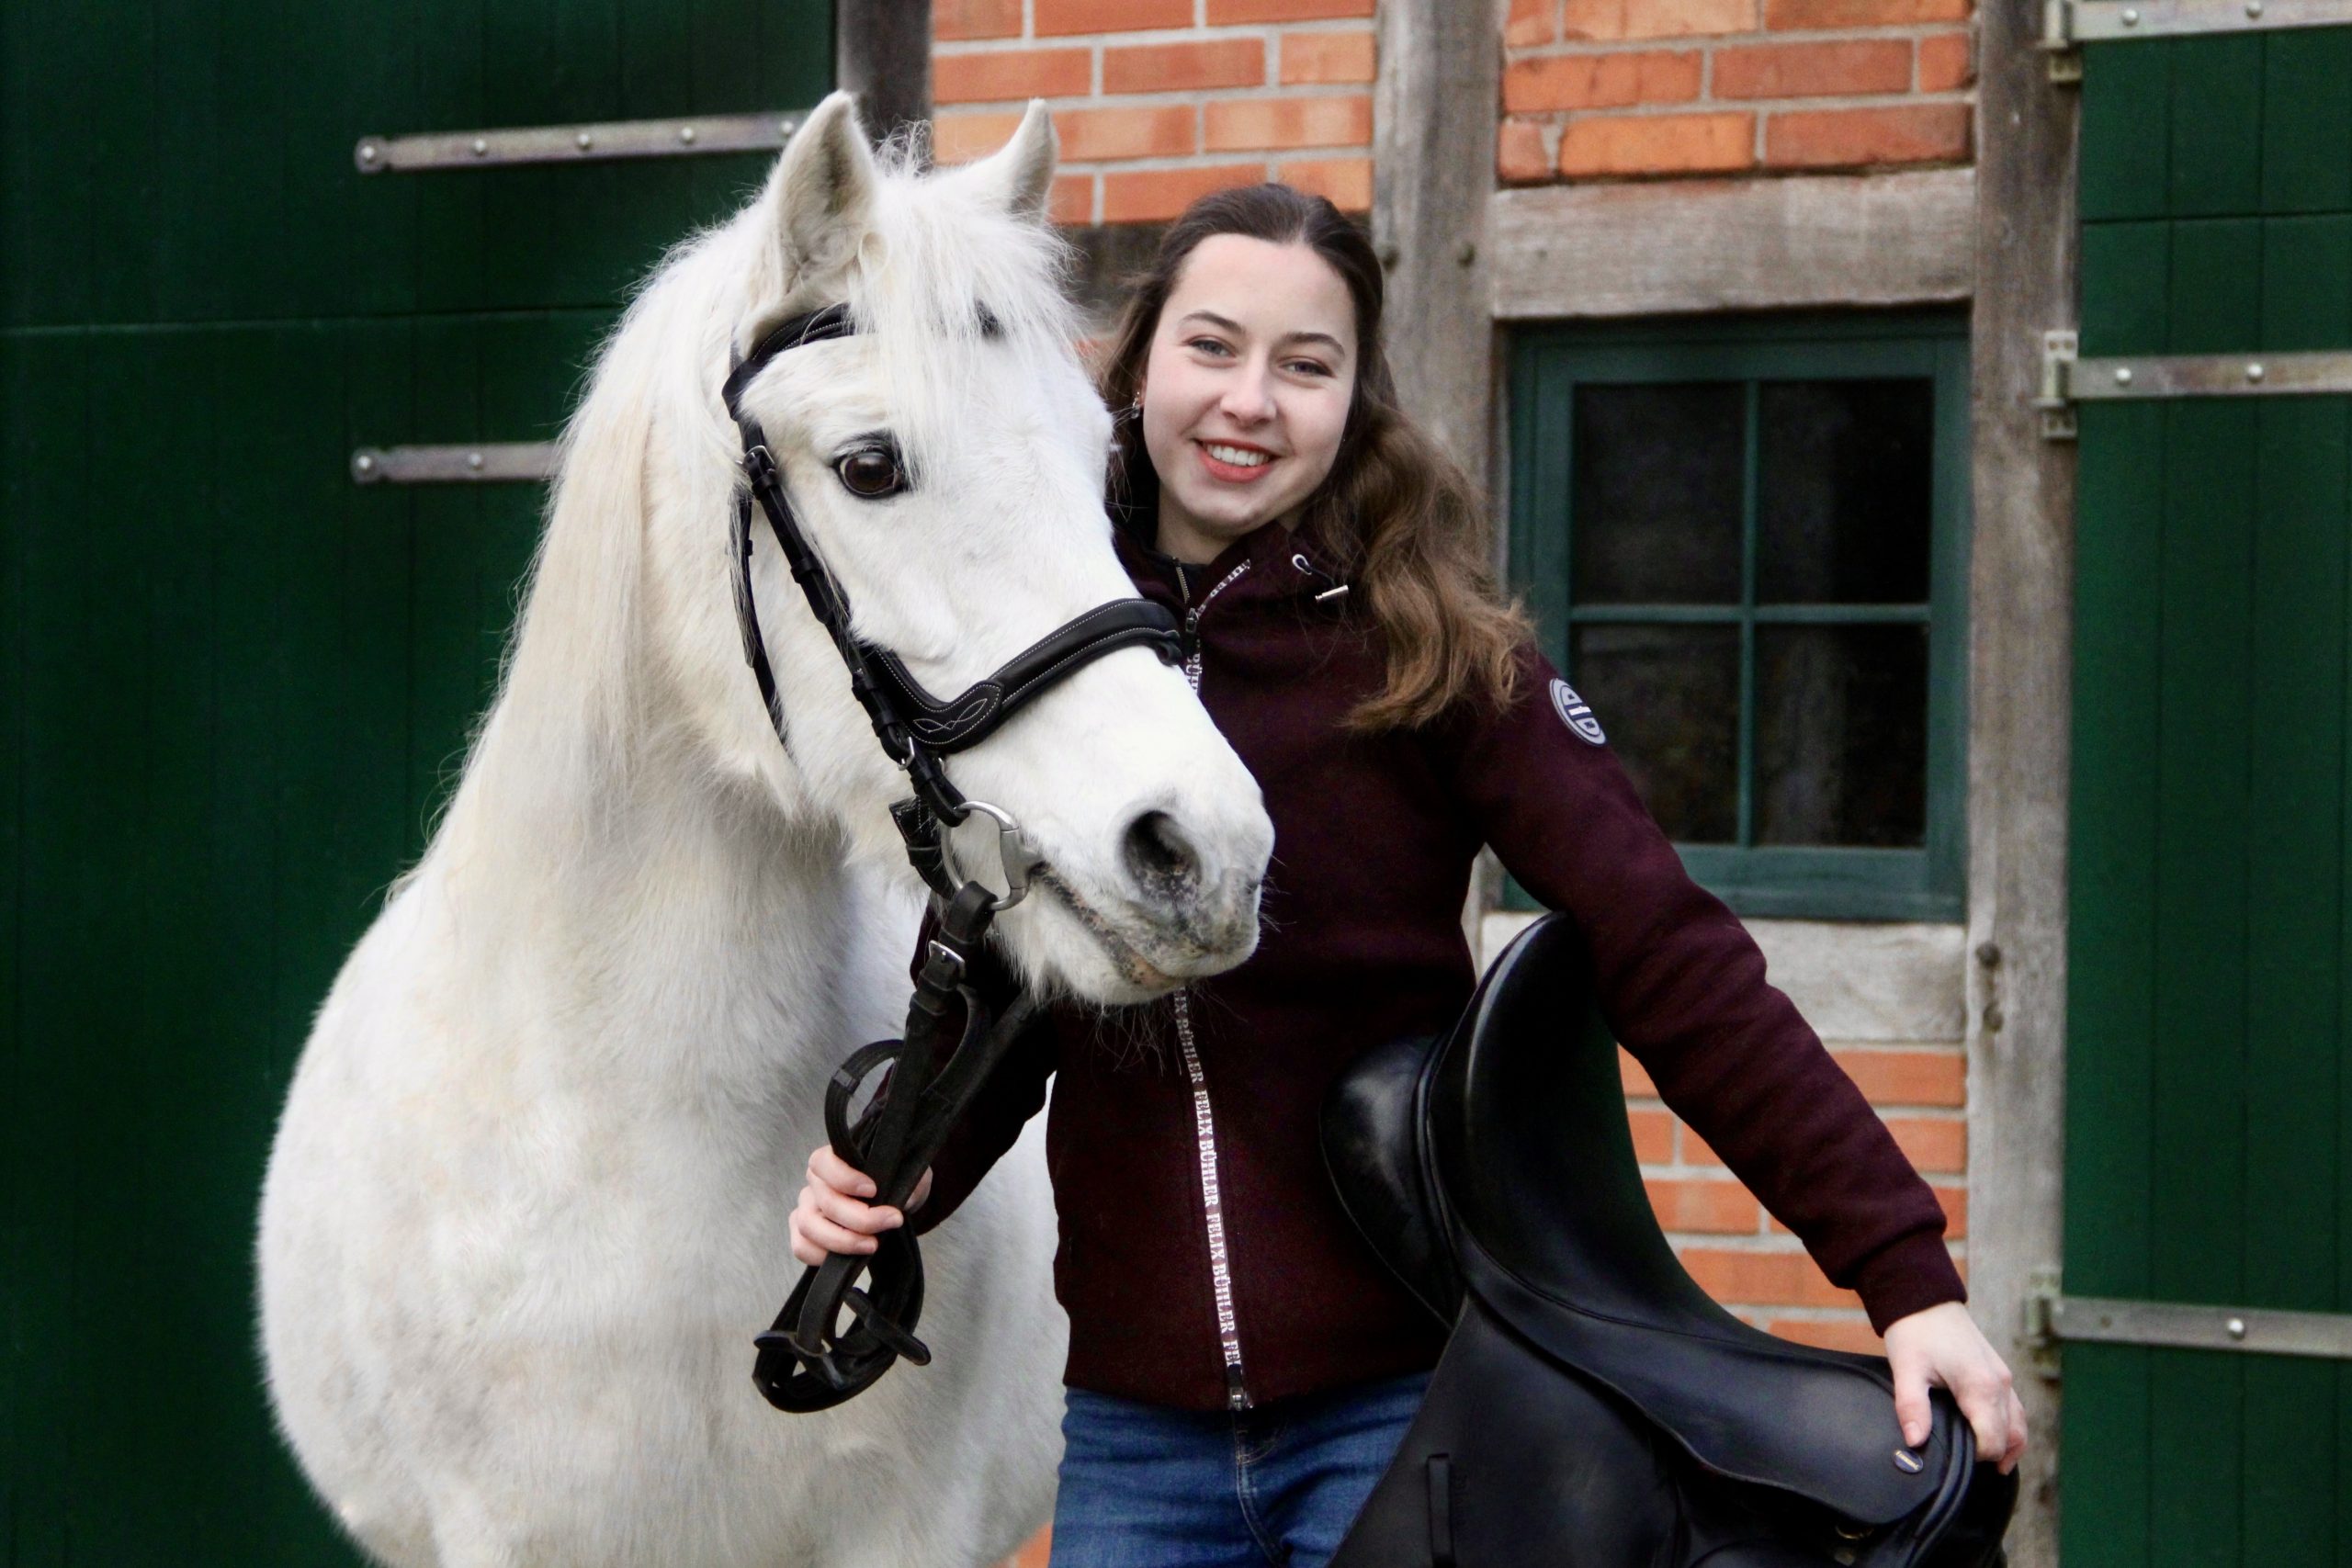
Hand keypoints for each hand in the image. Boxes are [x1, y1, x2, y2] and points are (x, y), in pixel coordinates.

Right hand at [788, 1145, 933, 1267]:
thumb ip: (903, 1182)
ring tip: (873, 1245)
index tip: (873, 1190)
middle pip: (824, 1202)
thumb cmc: (897, 1182)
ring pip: (808, 1226)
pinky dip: (821, 1256)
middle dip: (859, 1218)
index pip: (822, 1162)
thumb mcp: (908, 1175)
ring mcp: (807, 1208)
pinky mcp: (805, 1234)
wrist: (894, 1204)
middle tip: (891, 1221)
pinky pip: (801, 1247)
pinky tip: (849, 1258)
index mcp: (832, 1159)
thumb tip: (899, 1200)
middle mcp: (815, 1183)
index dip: (845, 1178)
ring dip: (843, 1241)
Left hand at [1882, 1301, 2027, 1473]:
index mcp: (1981, 1386)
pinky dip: (2011, 1429)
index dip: (1977, 1458)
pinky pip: (2015, 1410)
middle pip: (2010, 1437)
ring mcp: (2005, 1378)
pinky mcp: (2001, 1373)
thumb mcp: (1906, 1370)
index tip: (1957, 1461)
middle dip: (1993, 1457)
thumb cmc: (1916, 1332)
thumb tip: (1915, 1442)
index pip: (1992, 1441)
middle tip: (1971, 1471)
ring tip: (1992, 1467)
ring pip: (2019, 1424)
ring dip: (2009, 1446)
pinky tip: (1997, 1439)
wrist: (1925, 1299)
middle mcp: (2001, 1384)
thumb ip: (1912, 1408)